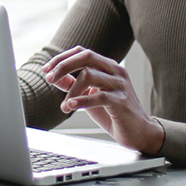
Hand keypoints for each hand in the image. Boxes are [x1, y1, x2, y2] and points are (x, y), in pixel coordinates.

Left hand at [42, 46, 164, 154]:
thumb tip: (54, 77)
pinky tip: (70, 106)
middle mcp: (116, 71)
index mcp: (108, 67)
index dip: (62, 58)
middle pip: (86, 57)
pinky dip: (81, 100)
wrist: (140, 132)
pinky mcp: (121, 101)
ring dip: (71, 91)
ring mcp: (120, 85)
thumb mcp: (91, 95)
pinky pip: (99, 96)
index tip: (46, 70)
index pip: (82, 52)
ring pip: (89, 75)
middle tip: (49, 78)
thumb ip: (74, 84)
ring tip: (64, 106)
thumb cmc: (114, 113)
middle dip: (63, 66)